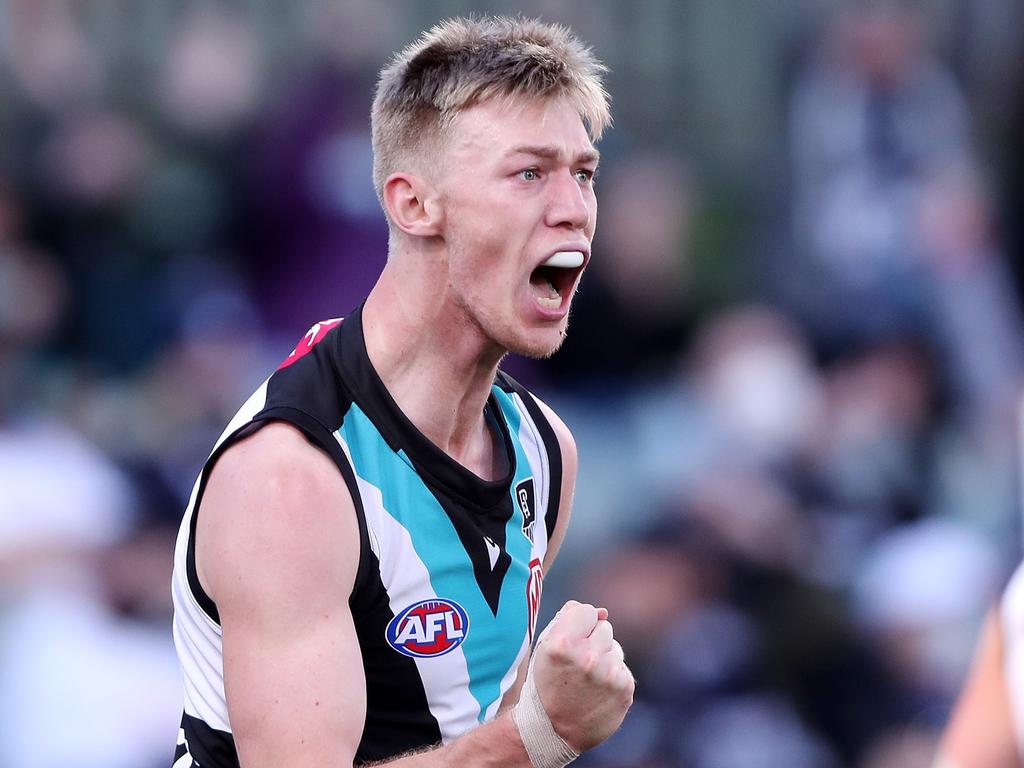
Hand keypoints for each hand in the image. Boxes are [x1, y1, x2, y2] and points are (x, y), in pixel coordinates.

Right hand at [529, 600, 633, 751]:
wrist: (553, 731)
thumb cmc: (547, 683)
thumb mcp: (545, 647)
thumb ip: (568, 619)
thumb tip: (602, 611)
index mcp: (563, 643)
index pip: (587, 611)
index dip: (579, 624)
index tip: (571, 641)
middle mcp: (588, 657)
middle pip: (604, 627)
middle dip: (593, 640)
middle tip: (578, 664)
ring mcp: (609, 674)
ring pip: (615, 648)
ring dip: (604, 658)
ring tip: (587, 679)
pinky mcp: (625, 688)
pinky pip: (622, 668)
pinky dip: (612, 676)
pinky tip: (597, 691)